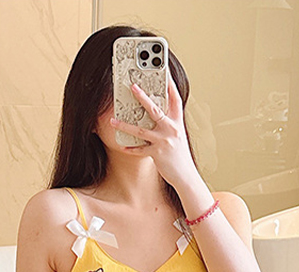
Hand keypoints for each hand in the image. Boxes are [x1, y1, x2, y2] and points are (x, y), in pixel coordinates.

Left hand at [110, 76, 198, 190]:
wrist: (186, 175)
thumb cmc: (179, 155)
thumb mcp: (177, 135)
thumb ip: (168, 123)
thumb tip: (155, 111)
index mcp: (177, 122)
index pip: (174, 98)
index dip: (169, 83)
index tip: (162, 70)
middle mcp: (171, 129)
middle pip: (155, 109)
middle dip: (143, 97)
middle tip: (132, 85)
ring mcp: (164, 141)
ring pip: (141, 130)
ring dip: (125, 126)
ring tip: (113, 121)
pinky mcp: (157, 154)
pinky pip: (140, 150)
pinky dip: (130, 148)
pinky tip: (121, 146)